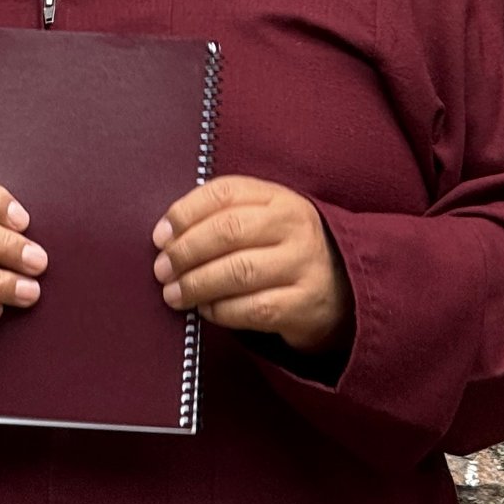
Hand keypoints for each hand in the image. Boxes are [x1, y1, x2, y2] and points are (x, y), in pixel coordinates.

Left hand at [153, 175, 350, 352]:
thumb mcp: (263, 221)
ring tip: (173, 294)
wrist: (344, 291)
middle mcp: (294, 227)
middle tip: (161, 269)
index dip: (184, 212)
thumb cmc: (284, 251)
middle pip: (228, 232)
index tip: (159, 236)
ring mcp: (303, 266)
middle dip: (185, 252)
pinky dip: (220, 310)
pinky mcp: (304, 305)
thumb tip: (165, 237)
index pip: (224, 192)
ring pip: (238, 272)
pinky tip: (205, 310)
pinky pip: (252, 309)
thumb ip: (221, 218)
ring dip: (196, 284)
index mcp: (278, 198)